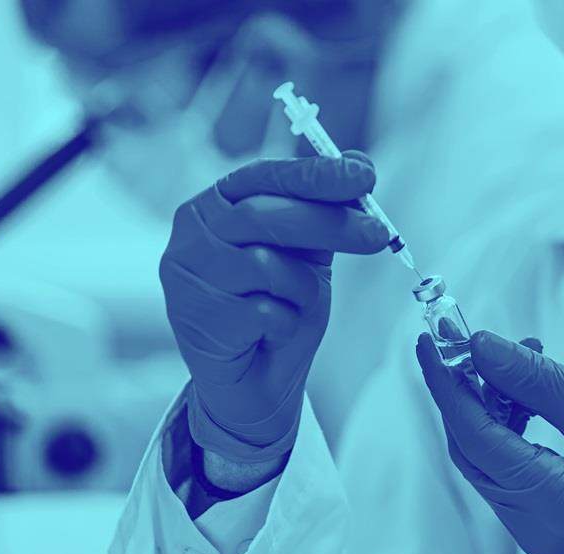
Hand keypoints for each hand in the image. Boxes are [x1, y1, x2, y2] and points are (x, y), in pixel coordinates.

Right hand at [161, 152, 387, 464]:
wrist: (254, 380)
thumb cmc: (278, 306)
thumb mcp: (308, 253)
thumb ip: (327, 210)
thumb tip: (361, 162)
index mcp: (218, 203)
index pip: (267, 176)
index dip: (317, 175)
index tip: (365, 177)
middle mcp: (192, 231)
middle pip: (264, 214)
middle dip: (329, 223)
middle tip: (377, 233)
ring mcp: (186, 274)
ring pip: (264, 264)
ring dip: (301, 288)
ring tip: (298, 304)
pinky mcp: (193, 316)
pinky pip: (261, 310)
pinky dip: (285, 321)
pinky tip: (274, 331)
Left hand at [416, 330, 563, 553]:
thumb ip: (531, 377)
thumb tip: (478, 345)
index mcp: (550, 504)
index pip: (476, 438)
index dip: (448, 385)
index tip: (428, 342)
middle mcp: (533, 526)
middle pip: (474, 450)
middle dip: (465, 391)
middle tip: (459, 340)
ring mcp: (536, 526)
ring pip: (487, 455)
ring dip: (490, 402)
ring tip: (511, 355)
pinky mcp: (544, 515)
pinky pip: (507, 463)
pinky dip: (507, 422)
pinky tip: (522, 388)